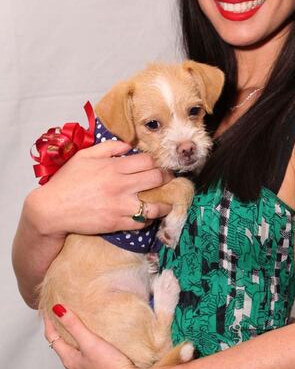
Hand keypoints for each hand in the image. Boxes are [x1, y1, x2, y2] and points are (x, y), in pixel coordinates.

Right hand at [27, 141, 172, 237]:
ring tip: (167, 203)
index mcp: (114, 167)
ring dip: (165, 203)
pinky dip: (148, 219)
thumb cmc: (67, 181)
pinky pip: (142, 222)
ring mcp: (120, 206)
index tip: (156, 165)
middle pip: (156, 179)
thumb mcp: (84, 156)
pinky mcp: (116, 223)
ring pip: (155, 205)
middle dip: (165, 178)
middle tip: (167, 179)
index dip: (155, 162)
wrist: (52, 209)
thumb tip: (129, 145)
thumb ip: (108, 147)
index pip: (147, 161)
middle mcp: (120, 186)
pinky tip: (148, 216)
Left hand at [44, 305, 136, 368]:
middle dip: (60, 332)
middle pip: (62, 347)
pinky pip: (86, 362)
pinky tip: (94, 349)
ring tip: (79, 330)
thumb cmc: (110, 365)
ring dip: (74, 343)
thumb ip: (74, 325)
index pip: (53, 338)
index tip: (48, 308)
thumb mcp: (90, 341)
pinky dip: (85, 352)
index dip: (49, 322)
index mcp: (69, 360)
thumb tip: (56, 310)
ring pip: (75, 356)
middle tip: (62, 316)